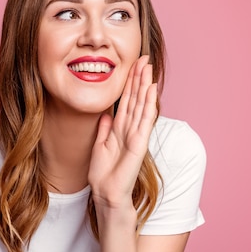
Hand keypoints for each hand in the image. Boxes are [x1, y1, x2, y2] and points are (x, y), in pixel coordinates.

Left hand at [88, 55, 157, 209]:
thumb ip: (104, 129)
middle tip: (143, 58)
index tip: (133, 66)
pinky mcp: (139, 143)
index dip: (129, 83)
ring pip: (141, 104)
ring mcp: (136, 135)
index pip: (126, 101)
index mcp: (120, 128)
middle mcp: (130, 129)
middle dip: (139, 78)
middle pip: (135, 98)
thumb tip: (106, 114)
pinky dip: (148, 104)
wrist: (106, 193)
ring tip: (148, 68)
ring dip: (145, 86)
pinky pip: (144, 119)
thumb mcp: (100, 145)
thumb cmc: (103, 174)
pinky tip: (151, 90)